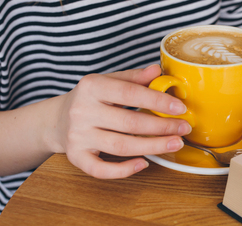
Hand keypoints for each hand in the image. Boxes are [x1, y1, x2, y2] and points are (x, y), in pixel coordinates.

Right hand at [48, 65, 190, 178]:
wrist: (57, 119)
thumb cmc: (91, 99)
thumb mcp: (109, 81)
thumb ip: (134, 78)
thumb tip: (158, 71)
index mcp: (92, 87)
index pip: (130, 93)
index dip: (158, 102)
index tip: (180, 108)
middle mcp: (82, 111)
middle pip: (129, 123)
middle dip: (162, 127)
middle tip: (184, 128)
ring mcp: (78, 136)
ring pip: (121, 146)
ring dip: (152, 147)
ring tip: (175, 144)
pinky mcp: (75, 156)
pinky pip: (101, 169)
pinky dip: (124, 170)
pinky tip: (144, 163)